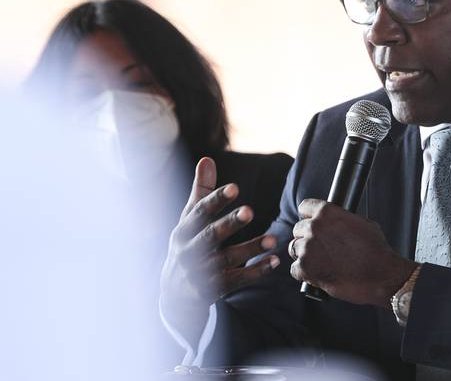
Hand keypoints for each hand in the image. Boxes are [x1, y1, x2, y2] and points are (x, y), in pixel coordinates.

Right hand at [159, 157, 279, 339]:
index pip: (200, 211)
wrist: (173, 294)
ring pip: (226, 259)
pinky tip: (274, 261)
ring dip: (250, 249)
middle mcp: (189, 250)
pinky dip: (255, 272)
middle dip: (230, 223)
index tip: (235, 187)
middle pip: (210, 235)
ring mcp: (200, 272)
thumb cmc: (188, 244)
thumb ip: (201, 190)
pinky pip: (236, 280)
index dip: (217, 199)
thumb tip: (206, 159)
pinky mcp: (212, 290)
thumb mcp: (190, 219)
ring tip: (273, 239)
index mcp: (184, 229)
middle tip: (251, 211)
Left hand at [289, 199, 416, 307]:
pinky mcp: (305, 269)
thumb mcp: (362, 223)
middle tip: (321, 248)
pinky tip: (319, 273)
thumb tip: (334, 221)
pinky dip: (305, 273)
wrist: (380, 275)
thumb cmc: (375, 250)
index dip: (308, 216)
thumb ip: (341, 219)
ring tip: (322, 262)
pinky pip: (295, 269)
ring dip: (305, 255)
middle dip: (307, 238)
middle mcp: (314, 227)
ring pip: (294, 248)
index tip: (311, 223)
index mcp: (327, 212)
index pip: (304, 207)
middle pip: (298, 229)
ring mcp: (308, 248)